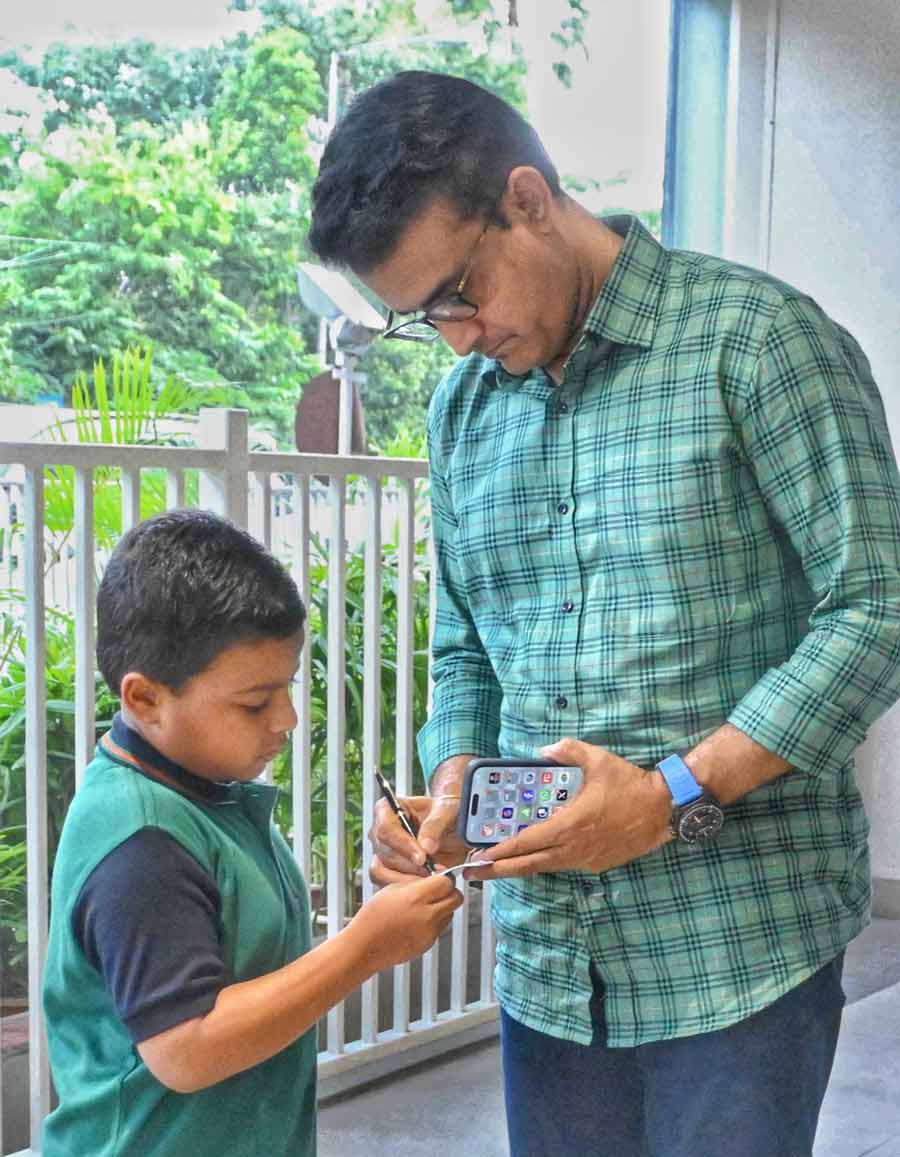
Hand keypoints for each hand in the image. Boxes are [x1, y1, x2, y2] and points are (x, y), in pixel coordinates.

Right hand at [348, 874, 463, 969]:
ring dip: (443, 907)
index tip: (439, 877)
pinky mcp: (428, 944)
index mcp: (417, 898)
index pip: (447, 882)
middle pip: (456, 898)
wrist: (364, 947)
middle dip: (450, 892)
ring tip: (424, 907)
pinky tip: (417, 921)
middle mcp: (427, 916)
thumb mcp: (392, 889)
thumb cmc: (373, 917)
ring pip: (450, 914)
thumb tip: (432, 879)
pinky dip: (434, 922)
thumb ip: (416, 883)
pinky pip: (440, 928)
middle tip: (438, 890)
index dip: (444, 877)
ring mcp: (430, 932)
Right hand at [368, 754, 472, 883]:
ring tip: (431, 877)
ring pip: (383, 871)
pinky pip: (388, 883)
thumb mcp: (446, 810)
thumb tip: (426, 846)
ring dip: (408, 878)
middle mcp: (380, 830)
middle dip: (410, 866)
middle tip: (433, 871)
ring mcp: (382, 851)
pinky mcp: (388, 869)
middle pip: (384, 853)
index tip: (422, 857)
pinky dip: (407, 887)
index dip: (403, 845)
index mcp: (387, 809)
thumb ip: (435, 825)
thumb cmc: (444, 811)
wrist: (451, 825)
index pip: (386, 828)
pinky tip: (425, 883)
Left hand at [464, 738, 672, 880]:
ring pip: (545, 867)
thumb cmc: (628, 785)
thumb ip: (568, 751)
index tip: (481, 856)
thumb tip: (544, 750)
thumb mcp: (597, 759)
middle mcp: (573, 848)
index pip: (527, 842)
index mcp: (569, 825)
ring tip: (496, 869)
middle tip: (473, 873)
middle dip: (499, 870)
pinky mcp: (596, 864)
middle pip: (529, 864)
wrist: (662, 809)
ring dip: (520, 868)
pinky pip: (563, 865)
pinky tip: (533, 859)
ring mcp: (585, 859)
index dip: (502, 851)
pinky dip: (544, 863)